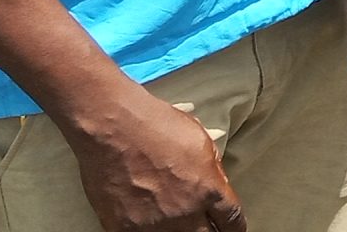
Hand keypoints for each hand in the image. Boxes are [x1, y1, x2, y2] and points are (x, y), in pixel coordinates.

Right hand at [61, 91, 243, 229]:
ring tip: (176, 223)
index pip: (232, 220)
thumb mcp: (199, 141)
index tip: (232, 228)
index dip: (234, 227)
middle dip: (210, 231)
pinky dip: (149, 231)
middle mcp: (183, 212)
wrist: (112, 129)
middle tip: (207, 226)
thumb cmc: (153, 125)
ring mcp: (153, 224)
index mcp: (208, 189)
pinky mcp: (124, 229)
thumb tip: (217, 185)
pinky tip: (150, 225)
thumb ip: (212, 169)